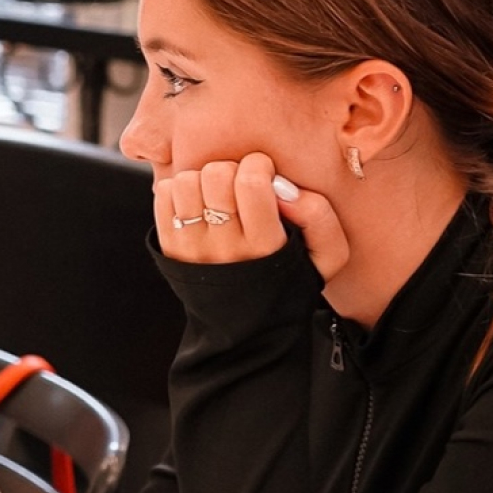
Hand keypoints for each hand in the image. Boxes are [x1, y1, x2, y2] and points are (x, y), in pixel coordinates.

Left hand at [154, 152, 350, 282]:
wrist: (247, 327)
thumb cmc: (286, 278)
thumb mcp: (327, 256)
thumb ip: (319, 217)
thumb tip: (284, 189)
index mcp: (266, 247)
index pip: (251, 182)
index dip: (258, 165)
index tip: (263, 174)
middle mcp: (226, 248)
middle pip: (216, 176)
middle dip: (230, 170)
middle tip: (238, 185)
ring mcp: (193, 248)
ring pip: (187, 182)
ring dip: (202, 180)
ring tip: (216, 196)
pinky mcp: (170, 246)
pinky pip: (164, 194)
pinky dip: (179, 190)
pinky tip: (198, 205)